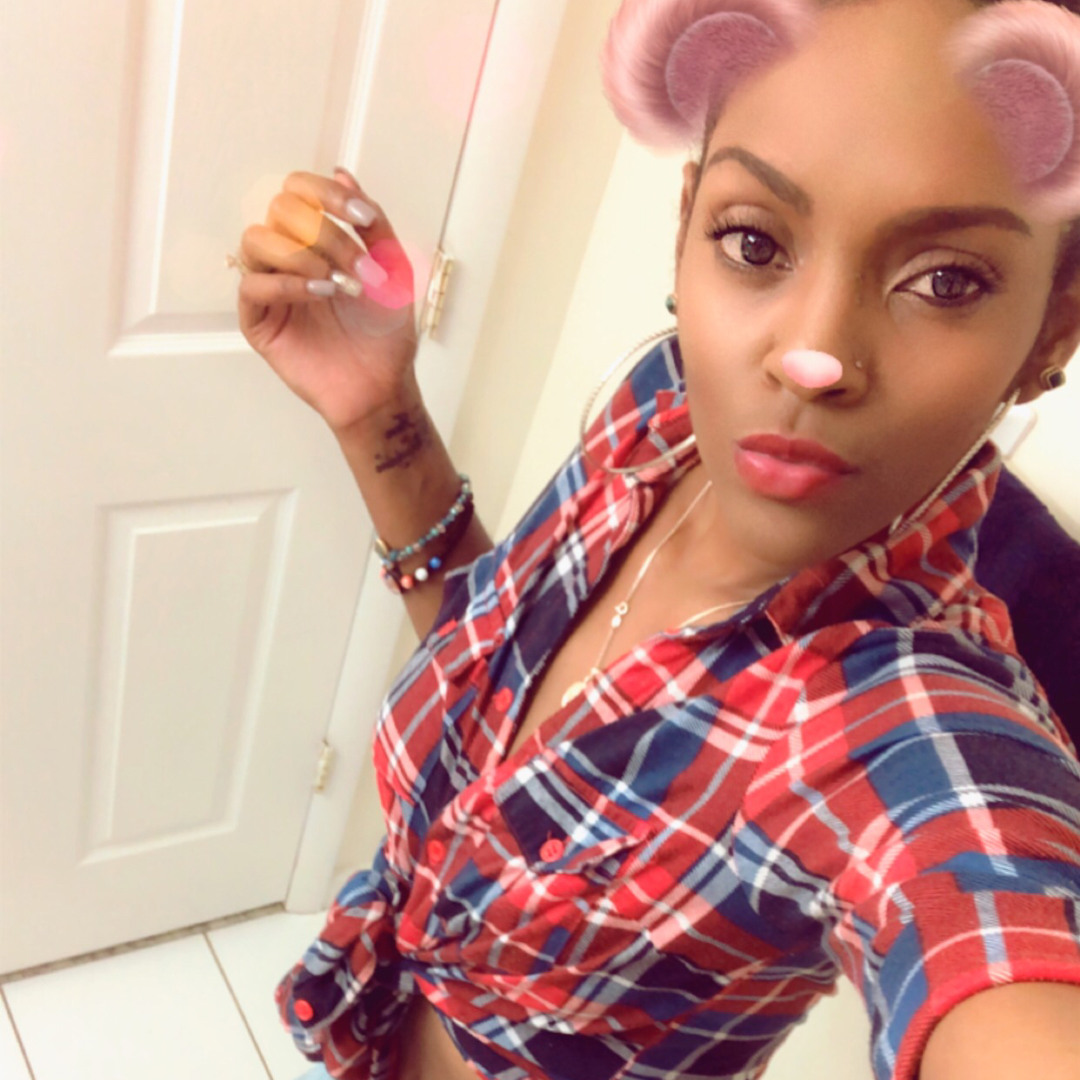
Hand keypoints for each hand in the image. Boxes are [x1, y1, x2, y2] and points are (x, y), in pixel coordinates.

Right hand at [236, 167, 419, 433]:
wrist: (382, 384)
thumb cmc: (385, 333)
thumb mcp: (393, 269)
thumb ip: (373, 222)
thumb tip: (343, 172)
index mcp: (316, 239)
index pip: (299, 190)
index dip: (326, 193)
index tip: (363, 218)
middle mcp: (288, 256)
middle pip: (279, 209)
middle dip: (326, 233)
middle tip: (357, 269)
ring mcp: (270, 287)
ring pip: (256, 239)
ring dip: (302, 255)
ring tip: (336, 285)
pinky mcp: (258, 321)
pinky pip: (251, 286)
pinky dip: (286, 283)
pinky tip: (320, 294)